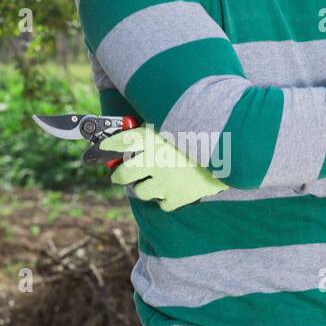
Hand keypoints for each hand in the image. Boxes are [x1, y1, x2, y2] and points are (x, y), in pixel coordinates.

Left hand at [99, 124, 227, 210]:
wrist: (231, 150)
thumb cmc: (202, 131)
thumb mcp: (174, 122)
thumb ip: (153, 128)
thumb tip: (132, 134)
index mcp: (149, 138)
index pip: (113, 144)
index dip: (101, 149)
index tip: (94, 153)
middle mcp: (151, 161)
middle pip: (120, 174)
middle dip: (118, 174)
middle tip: (120, 173)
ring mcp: (163, 182)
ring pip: (139, 192)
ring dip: (142, 186)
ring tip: (152, 180)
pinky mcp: (175, 198)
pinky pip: (162, 203)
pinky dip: (165, 197)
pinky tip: (172, 188)